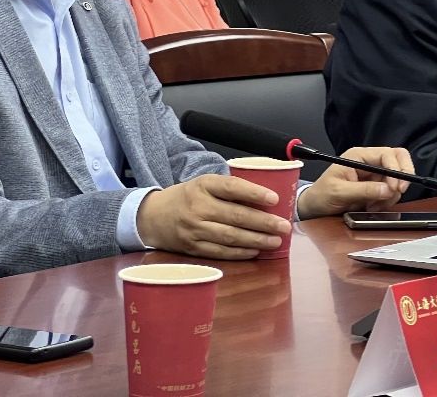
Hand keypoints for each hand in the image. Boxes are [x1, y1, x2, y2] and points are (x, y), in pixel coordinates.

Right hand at [136, 174, 288, 259]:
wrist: (152, 217)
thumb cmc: (187, 197)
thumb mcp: (204, 184)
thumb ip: (229, 189)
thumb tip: (266, 198)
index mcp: (203, 185)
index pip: (232, 188)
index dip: (254, 193)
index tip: (274, 199)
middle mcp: (198, 207)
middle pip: (236, 216)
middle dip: (264, 222)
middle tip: (284, 226)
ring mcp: (194, 229)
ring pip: (231, 236)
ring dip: (256, 240)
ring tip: (275, 241)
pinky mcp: (193, 248)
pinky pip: (221, 252)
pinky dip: (240, 252)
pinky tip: (255, 251)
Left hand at [297, 146, 414, 218]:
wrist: (314, 208)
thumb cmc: (321, 195)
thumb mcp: (339, 192)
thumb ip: (363, 190)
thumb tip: (386, 189)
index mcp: (358, 156)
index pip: (387, 154)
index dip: (396, 168)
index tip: (396, 186)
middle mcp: (369, 162)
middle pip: (397, 161)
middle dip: (401, 177)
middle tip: (398, 192)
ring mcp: (374, 174)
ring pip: (396, 179)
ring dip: (391, 194)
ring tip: (373, 206)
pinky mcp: (375, 187)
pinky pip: (390, 192)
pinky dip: (386, 201)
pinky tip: (372, 207)